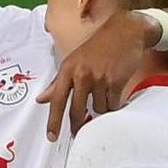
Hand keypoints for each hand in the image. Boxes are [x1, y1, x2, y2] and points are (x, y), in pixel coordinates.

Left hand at [38, 9, 154, 139]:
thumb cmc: (98, 46)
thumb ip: (57, 82)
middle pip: (76, 111)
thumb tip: (41, 99)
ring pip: (98, 109)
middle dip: (78, 124)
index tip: (52, 137)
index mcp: (67, 70)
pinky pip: (113, 104)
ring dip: (102, 107)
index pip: (56, 100)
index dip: (53, 121)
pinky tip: (115, 92)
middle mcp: (81, 75)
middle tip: (79, 132)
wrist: (126, 31)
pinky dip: (114, 103)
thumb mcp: (73, 60)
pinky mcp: (116, 81)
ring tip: (105, 93)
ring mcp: (99, 79)